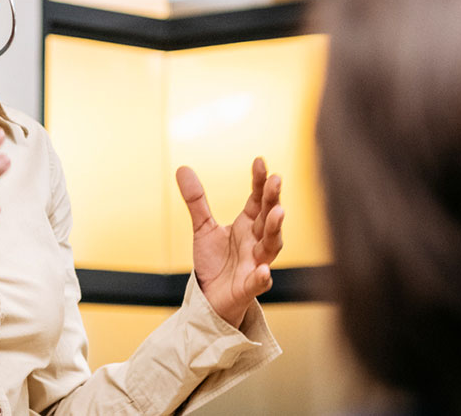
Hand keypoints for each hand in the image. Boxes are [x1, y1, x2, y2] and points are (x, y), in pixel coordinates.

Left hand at [178, 157, 285, 327]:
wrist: (211, 298)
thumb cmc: (215, 263)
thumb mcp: (203, 228)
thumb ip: (196, 201)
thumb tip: (182, 168)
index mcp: (249, 225)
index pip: (257, 199)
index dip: (260, 181)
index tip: (260, 161)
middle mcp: (257, 241)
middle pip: (269, 217)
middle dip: (273, 199)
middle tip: (276, 180)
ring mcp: (256, 263)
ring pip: (271, 245)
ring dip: (276, 229)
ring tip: (278, 212)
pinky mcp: (249, 287)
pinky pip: (259, 282)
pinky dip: (262, 277)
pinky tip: (264, 271)